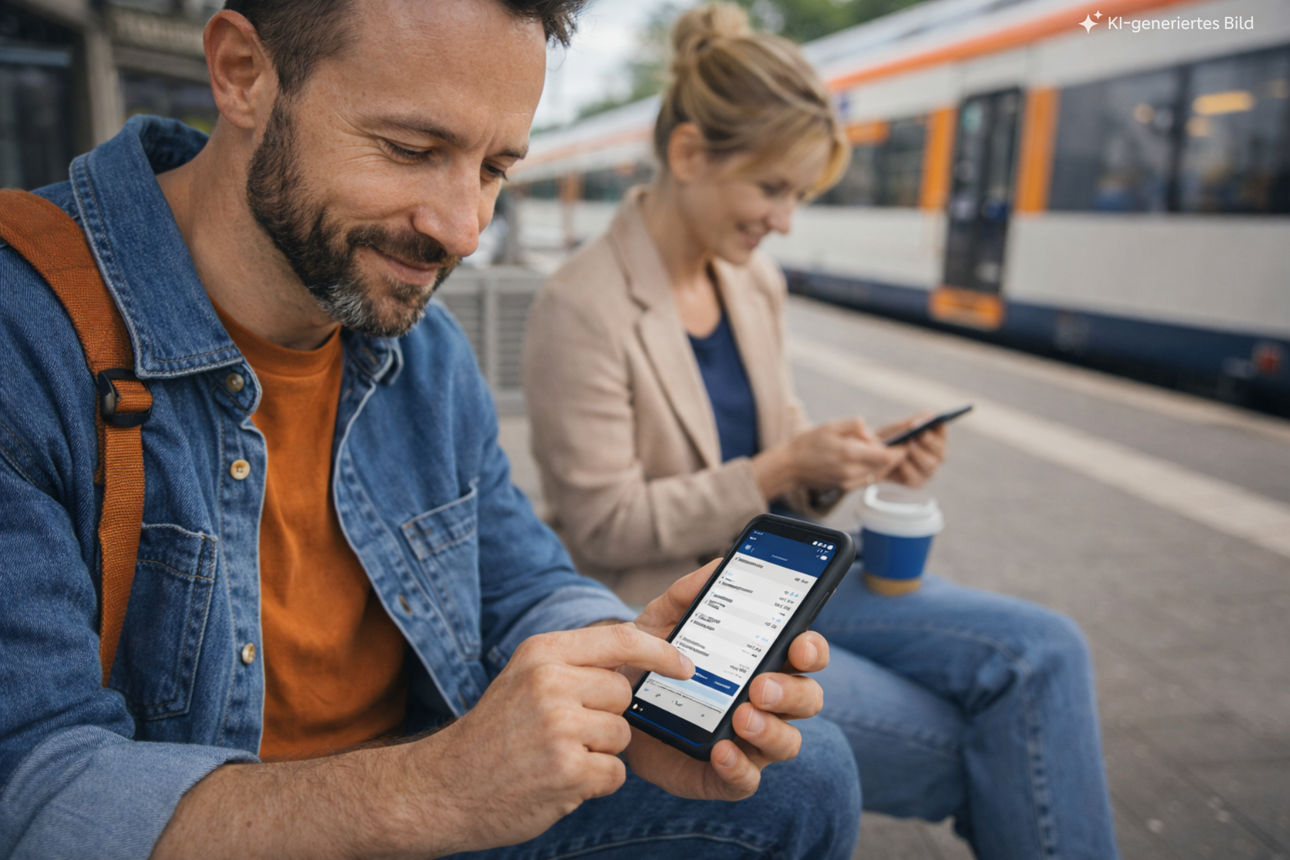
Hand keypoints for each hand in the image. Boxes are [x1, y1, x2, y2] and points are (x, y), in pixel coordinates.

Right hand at [418, 624, 694, 852]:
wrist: (442, 787)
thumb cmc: (493, 735)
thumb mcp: (525, 679)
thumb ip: (573, 665)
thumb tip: (638, 658)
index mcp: (541, 653)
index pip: (619, 639)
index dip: (659, 652)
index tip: (685, 666)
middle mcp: (549, 682)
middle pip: (623, 693)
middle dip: (607, 717)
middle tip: (565, 733)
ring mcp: (558, 726)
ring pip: (622, 735)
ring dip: (600, 753)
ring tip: (556, 757)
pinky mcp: (567, 769)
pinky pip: (615, 772)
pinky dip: (595, 782)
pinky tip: (559, 780)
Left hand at [625, 561, 830, 800]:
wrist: (610, 703)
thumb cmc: (650, 659)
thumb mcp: (662, 620)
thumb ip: (689, 592)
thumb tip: (720, 563)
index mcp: (762, 660)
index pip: (806, 654)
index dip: (812, 649)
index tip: (799, 643)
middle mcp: (766, 701)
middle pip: (807, 698)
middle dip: (791, 691)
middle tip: (759, 685)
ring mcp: (749, 740)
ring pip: (787, 742)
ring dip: (772, 730)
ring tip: (741, 716)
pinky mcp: (724, 775)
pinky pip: (747, 780)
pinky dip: (740, 768)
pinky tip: (721, 751)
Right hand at [781, 419, 904, 494]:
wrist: (790, 466)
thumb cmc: (809, 442)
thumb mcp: (831, 425)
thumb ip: (855, 425)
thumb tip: (872, 434)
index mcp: (848, 453)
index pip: (885, 456)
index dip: (899, 450)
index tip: (906, 442)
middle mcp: (850, 471)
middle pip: (885, 467)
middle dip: (896, 457)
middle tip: (904, 445)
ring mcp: (848, 482)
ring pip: (878, 475)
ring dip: (887, 465)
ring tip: (891, 452)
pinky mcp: (845, 487)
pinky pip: (868, 480)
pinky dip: (876, 471)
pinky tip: (875, 462)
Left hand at [877, 413, 947, 486]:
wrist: (872, 458)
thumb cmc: (888, 439)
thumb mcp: (897, 429)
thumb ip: (911, 423)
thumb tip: (927, 416)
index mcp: (935, 437)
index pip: (941, 430)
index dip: (937, 426)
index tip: (928, 421)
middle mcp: (936, 455)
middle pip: (940, 450)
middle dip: (930, 442)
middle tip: (919, 435)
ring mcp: (928, 470)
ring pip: (930, 464)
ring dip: (919, 455)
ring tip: (909, 447)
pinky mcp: (917, 482)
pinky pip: (916, 477)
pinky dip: (908, 469)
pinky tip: (900, 462)